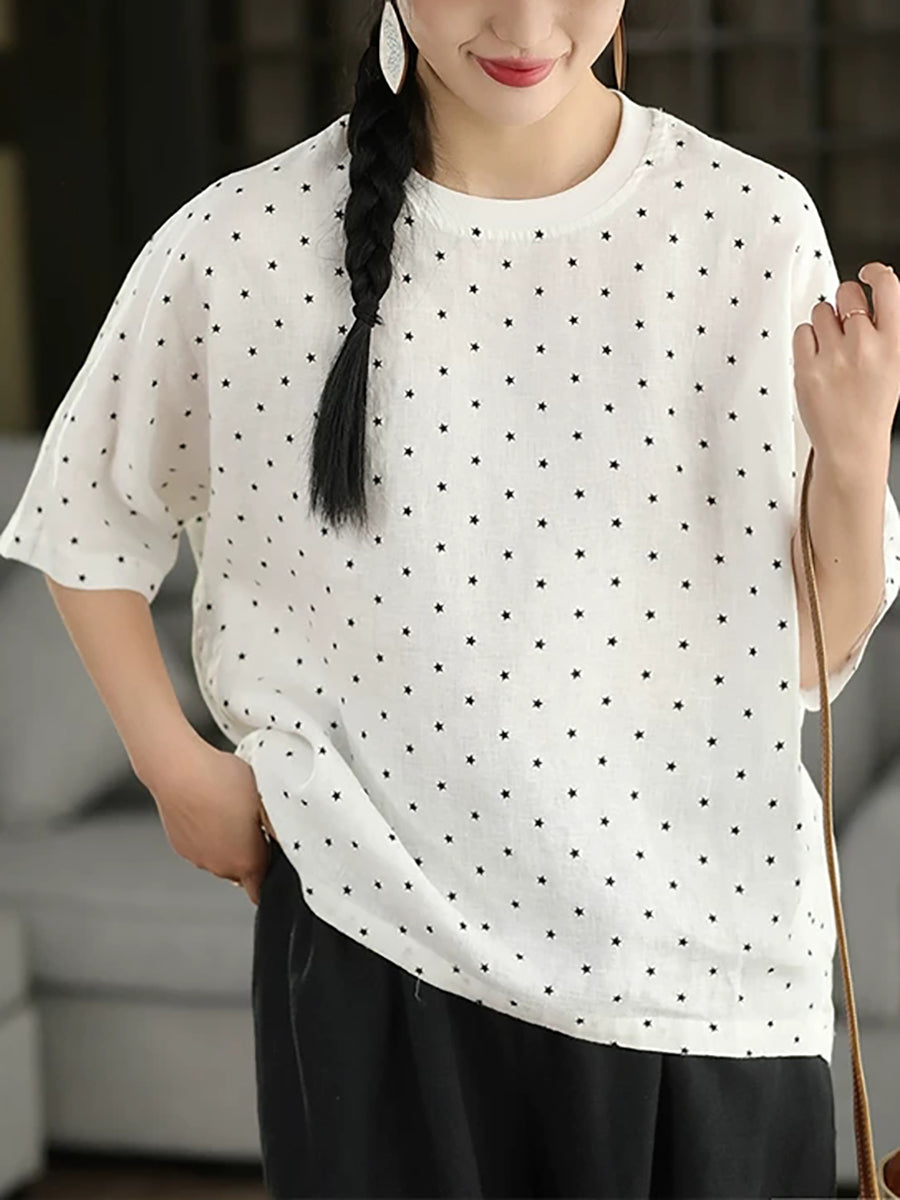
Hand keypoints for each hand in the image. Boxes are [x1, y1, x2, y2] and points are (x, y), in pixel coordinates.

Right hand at [146, 736, 276, 905]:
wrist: (180, 772)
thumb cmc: (222, 782)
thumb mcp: (267, 800)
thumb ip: (279, 828)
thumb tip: (291, 838)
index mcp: (246, 862)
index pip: (260, 890)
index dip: (270, 876)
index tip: (273, 860)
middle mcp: (220, 867)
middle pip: (242, 872)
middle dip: (250, 853)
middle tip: (254, 825)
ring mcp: (198, 857)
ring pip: (220, 857)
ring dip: (227, 843)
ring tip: (230, 811)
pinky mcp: (180, 844)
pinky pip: (200, 846)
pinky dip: (207, 834)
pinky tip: (210, 808)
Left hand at [793, 261, 899, 477]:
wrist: (851, 444)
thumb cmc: (871, 405)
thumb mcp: (895, 363)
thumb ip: (885, 328)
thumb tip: (875, 287)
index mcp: (893, 343)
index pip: (888, 286)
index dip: (874, 272)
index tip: (866, 273)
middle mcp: (865, 346)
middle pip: (846, 292)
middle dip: (843, 303)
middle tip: (843, 326)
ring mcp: (834, 357)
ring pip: (820, 311)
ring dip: (823, 324)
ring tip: (831, 350)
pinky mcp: (807, 369)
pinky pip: (801, 332)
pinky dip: (806, 341)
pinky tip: (817, 360)